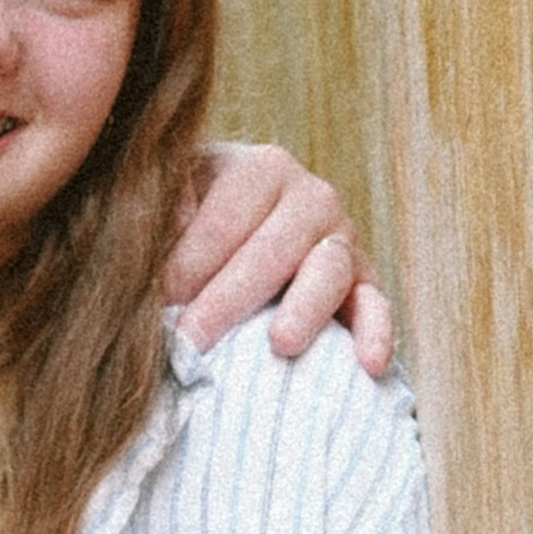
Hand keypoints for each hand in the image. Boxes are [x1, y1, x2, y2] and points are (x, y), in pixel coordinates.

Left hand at [164, 136, 391, 377]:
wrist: (241, 232)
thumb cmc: (193, 217)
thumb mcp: (171, 198)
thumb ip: (160, 212)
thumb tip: (160, 240)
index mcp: (262, 168)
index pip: (224, 221)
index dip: (188, 264)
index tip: (156, 300)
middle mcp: (312, 197)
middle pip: (273, 251)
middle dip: (228, 299)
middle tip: (191, 340)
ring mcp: (343, 240)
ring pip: (328, 272)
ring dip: (304, 310)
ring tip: (281, 344)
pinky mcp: (364, 284)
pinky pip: (376, 306)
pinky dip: (376, 333)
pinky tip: (369, 365)